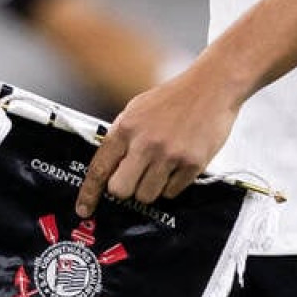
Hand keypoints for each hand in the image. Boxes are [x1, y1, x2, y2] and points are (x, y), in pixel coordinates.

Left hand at [76, 65, 241, 217]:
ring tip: (162, 165)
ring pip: (147, 196)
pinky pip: (172, 192)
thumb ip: (122, 137)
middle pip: (121, 190)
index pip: (100, 168)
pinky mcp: (192, 164)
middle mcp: (145, 143)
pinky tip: (179, 163)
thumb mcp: (137, 109)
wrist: (212, 86)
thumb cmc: (174, 98)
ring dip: (152, 187)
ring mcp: (169, 155)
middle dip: (126, 189)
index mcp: (127, 127)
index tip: (84, 209)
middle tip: (136, 177)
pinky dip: (173, 183)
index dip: (90, 193)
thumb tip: (110, 169)